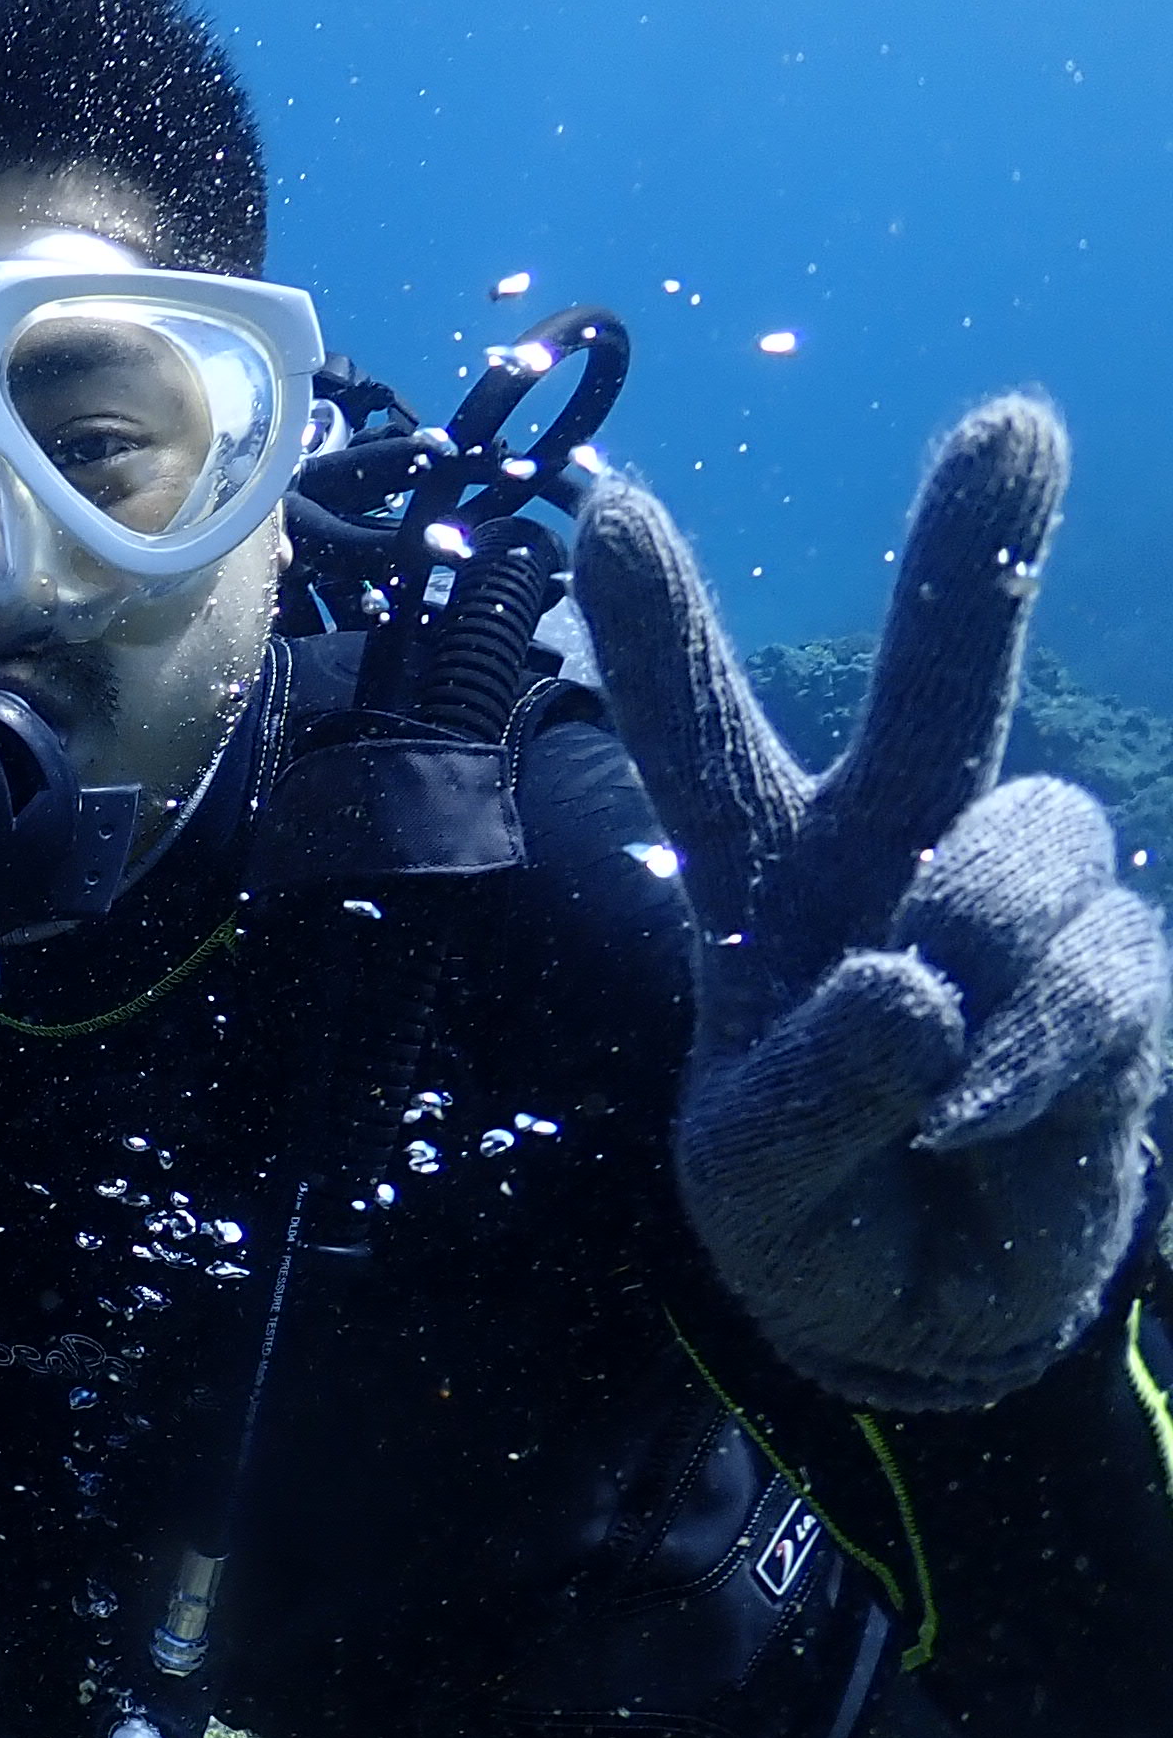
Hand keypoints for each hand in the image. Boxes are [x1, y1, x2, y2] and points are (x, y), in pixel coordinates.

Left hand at [579, 395, 1167, 1408]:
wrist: (938, 1313)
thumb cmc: (818, 1213)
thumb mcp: (752, 1178)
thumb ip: (808, 1092)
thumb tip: (914, 987)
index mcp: (764, 876)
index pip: (701, 741)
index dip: (668, 632)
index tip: (615, 507)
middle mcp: (900, 856)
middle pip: (936, 693)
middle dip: (974, 557)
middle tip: (1014, 423)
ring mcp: (1019, 907)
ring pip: (1035, 847)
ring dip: (983, 954)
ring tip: (933, 1090)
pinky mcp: (1121, 976)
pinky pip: (1095, 978)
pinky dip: (1033, 1064)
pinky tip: (979, 1126)